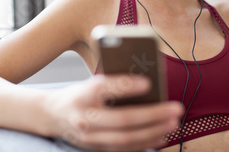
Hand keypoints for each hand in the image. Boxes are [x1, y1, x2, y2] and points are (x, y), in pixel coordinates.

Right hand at [44, 75, 183, 150]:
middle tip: (175, 109)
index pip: (105, 88)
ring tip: (172, 123)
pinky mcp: (96, 149)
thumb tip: (146, 85)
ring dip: (153, 132)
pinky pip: (124, 149)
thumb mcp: (90, 83)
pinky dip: (144, 144)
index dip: (127, 86)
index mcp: (83, 95)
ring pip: (126, 139)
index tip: (148, 82)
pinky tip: (160, 136)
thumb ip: (113, 83)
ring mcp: (90, 138)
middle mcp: (85, 118)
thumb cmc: (77, 95)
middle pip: (123, 119)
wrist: (53, 115)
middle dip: (153, 115)